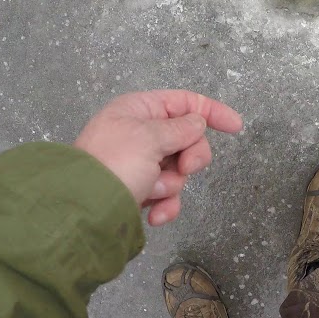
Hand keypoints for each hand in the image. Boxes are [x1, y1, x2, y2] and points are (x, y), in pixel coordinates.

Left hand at [75, 90, 243, 226]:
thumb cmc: (113, 165)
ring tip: (151, 192)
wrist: (82, 210)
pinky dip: (165, 205)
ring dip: (172, 184)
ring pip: (178, 170)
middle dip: (190, 158)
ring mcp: (139, 164)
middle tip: (183, 168)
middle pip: (187, 140)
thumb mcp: (149, 138)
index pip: (184, 102)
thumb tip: (197, 122)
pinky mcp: (138, 190)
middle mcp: (139, 133)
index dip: (212, 112)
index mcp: (138, 109)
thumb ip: (180, 128)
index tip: (236, 127)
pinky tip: (153, 216)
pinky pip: (166, 194)